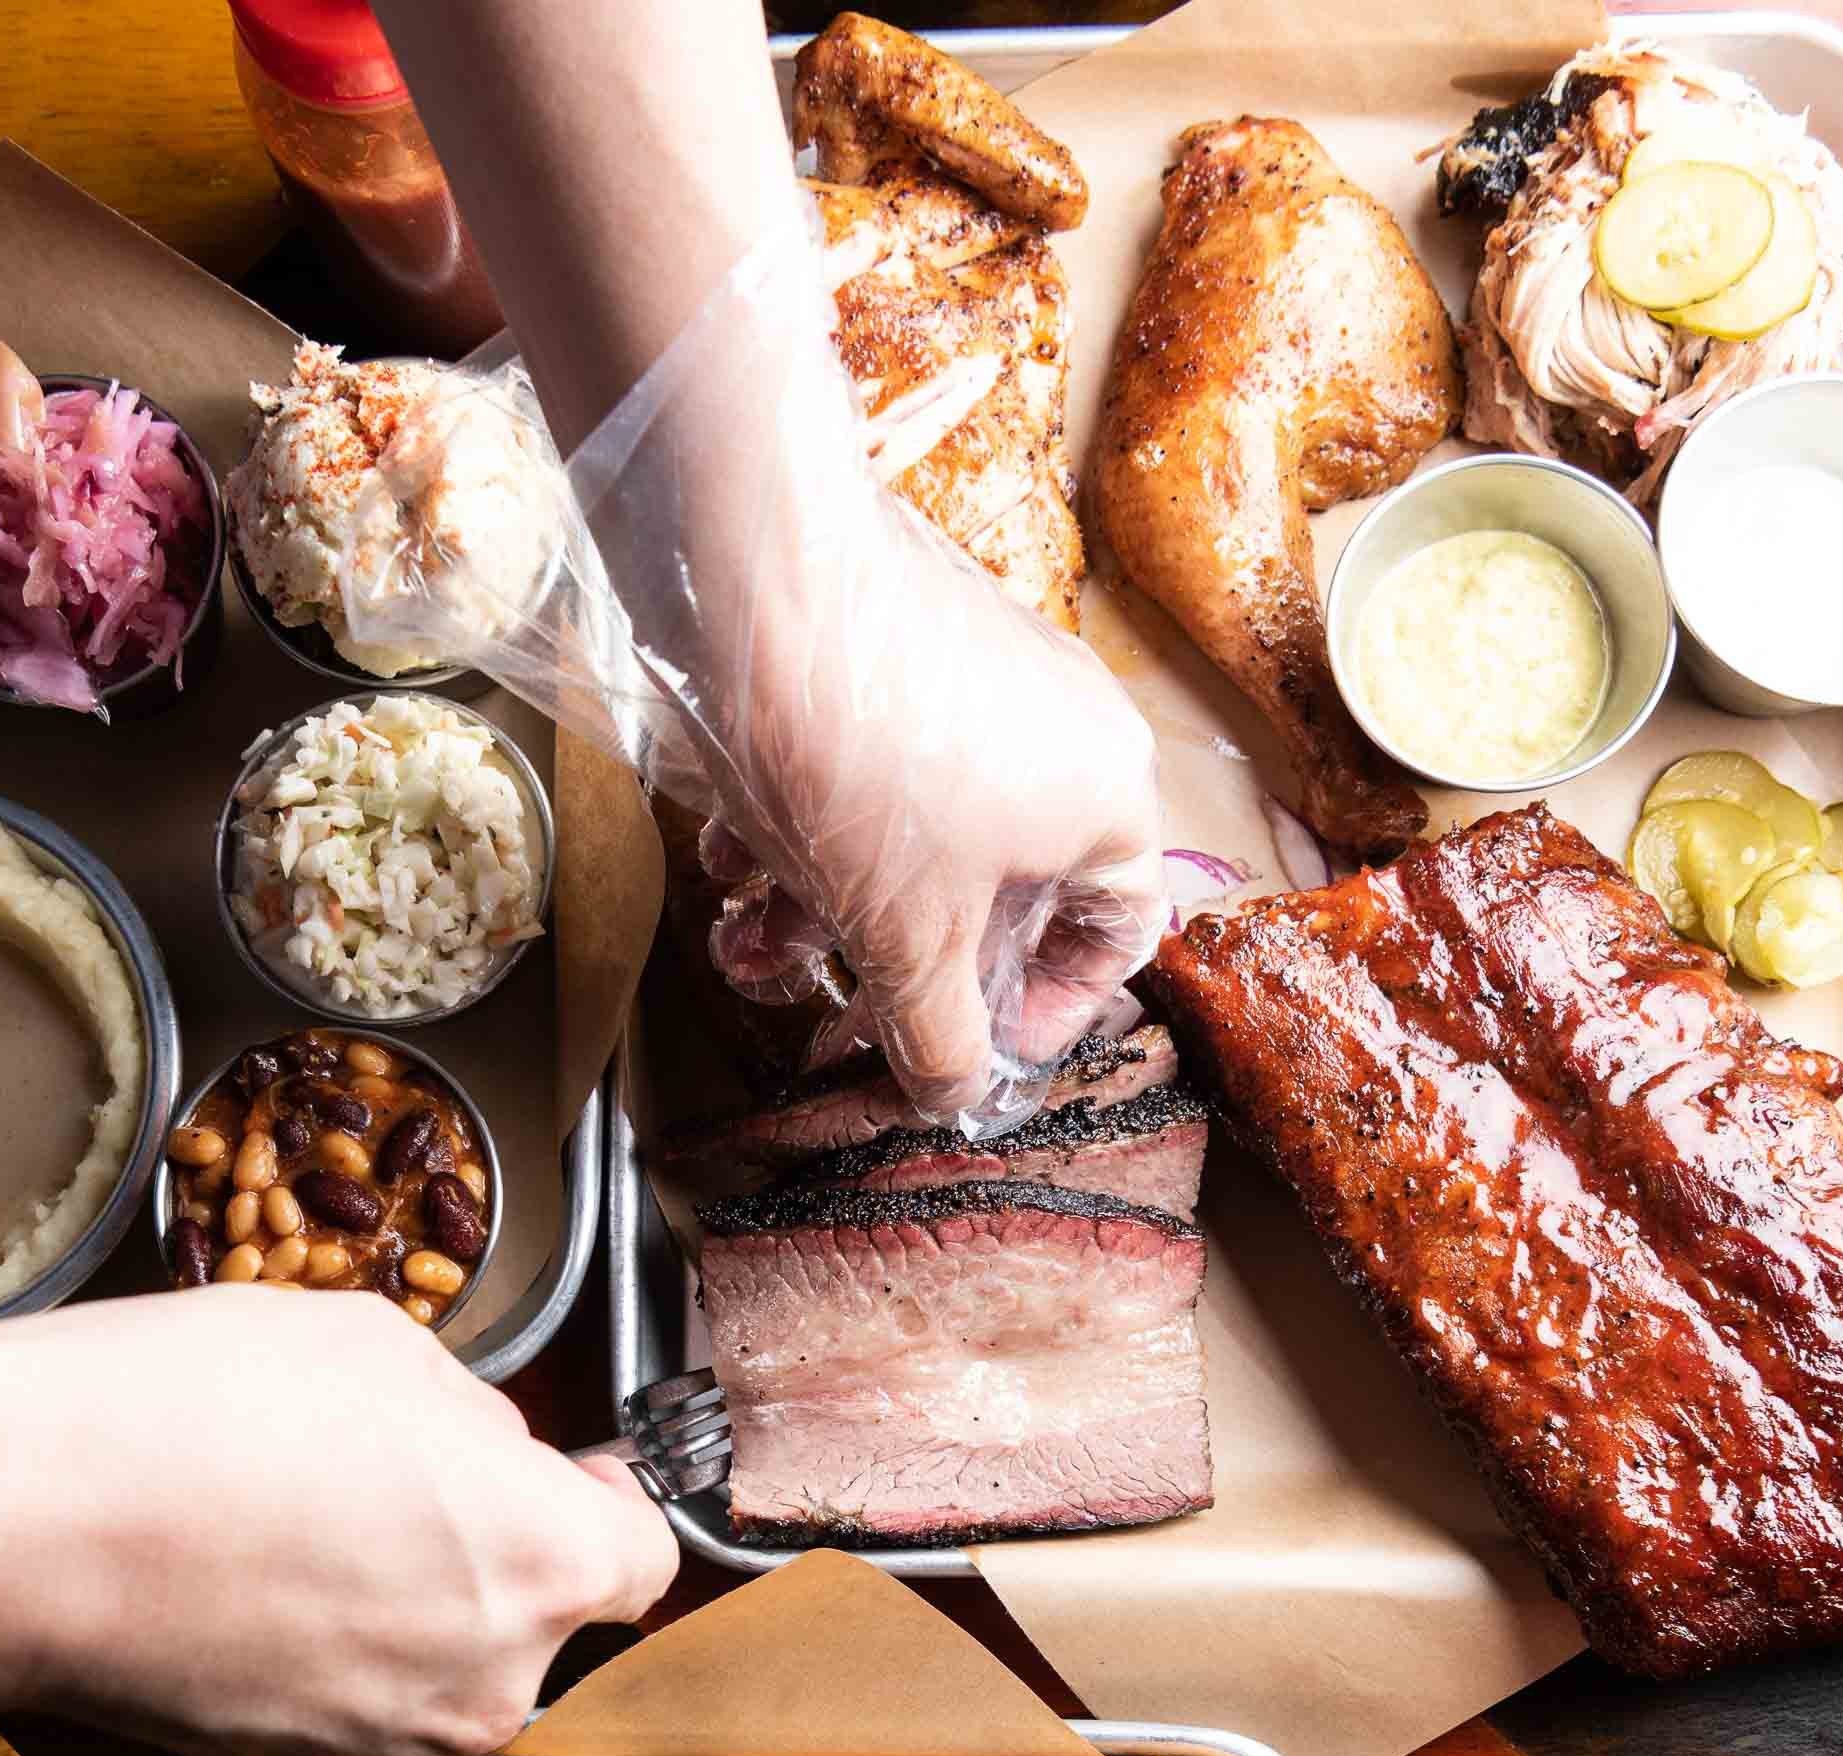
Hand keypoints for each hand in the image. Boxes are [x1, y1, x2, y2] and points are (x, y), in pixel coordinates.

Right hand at [0, 1293, 676, 1755]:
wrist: (26, 1526)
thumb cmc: (202, 1414)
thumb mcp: (384, 1347)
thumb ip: (475, 1418)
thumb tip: (486, 1452)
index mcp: (546, 1561)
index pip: (647, 1556)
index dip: (608, 1506)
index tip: (570, 1476)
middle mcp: (492, 1680)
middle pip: (542, 1620)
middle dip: (493, 1554)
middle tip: (398, 1480)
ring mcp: (390, 1744)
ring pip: (445, 1670)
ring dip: (408, 1612)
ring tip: (303, 1528)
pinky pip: (356, 1708)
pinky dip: (328, 1657)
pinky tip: (253, 1584)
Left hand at [591, 220, 1168, 1125]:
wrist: (753, 570)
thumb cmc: (862, 759)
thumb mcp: (905, 938)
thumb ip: (940, 1036)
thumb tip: (955, 1098)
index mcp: (1107, 800)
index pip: (1117, 934)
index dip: (1044, 1011)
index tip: (968, 1053)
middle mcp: (1060, 732)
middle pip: (993, 894)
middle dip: (895, 969)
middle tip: (830, 1020)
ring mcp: (974, 682)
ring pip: (911, 838)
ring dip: (825, 911)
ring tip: (746, 946)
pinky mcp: (886, 649)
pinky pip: (865, 770)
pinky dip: (801, 829)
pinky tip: (726, 863)